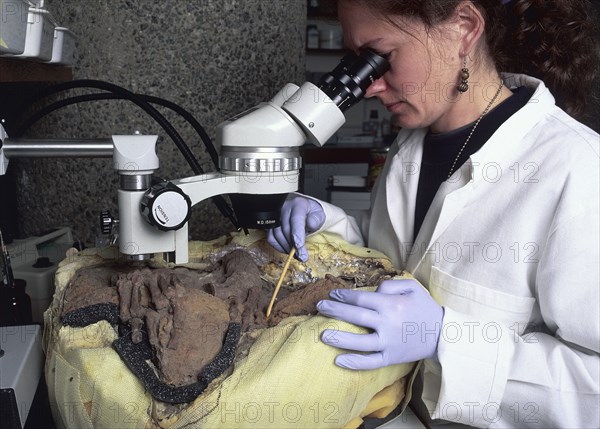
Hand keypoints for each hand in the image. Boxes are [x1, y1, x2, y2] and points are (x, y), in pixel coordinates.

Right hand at [267, 195, 324, 261]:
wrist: (306, 212)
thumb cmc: (312, 214)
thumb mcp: (319, 215)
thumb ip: (316, 219)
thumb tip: (310, 224)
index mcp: (298, 204)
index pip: (296, 219)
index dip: (297, 234)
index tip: (299, 247)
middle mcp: (285, 208)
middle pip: (285, 229)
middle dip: (293, 246)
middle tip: (302, 257)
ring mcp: (276, 216)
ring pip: (277, 235)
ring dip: (286, 248)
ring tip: (297, 254)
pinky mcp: (271, 225)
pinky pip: (271, 238)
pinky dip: (279, 247)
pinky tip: (288, 250)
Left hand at [316, 279, 442, 369]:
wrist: (443, 334)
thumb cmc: (425, 308)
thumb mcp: (412, 288)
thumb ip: (391, 284)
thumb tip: (373, 289)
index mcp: (391, 304)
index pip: (361, 299)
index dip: (344, 296)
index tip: (332, 294)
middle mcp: (387, 323)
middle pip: (355, 316)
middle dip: (335, 311)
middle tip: (319, 307)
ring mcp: (388, 343)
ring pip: (359, 342)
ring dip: (339, 338)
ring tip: (323, 335)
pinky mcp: (391, 358)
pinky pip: (370, 362)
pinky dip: (355, 363)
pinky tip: (339, 361)